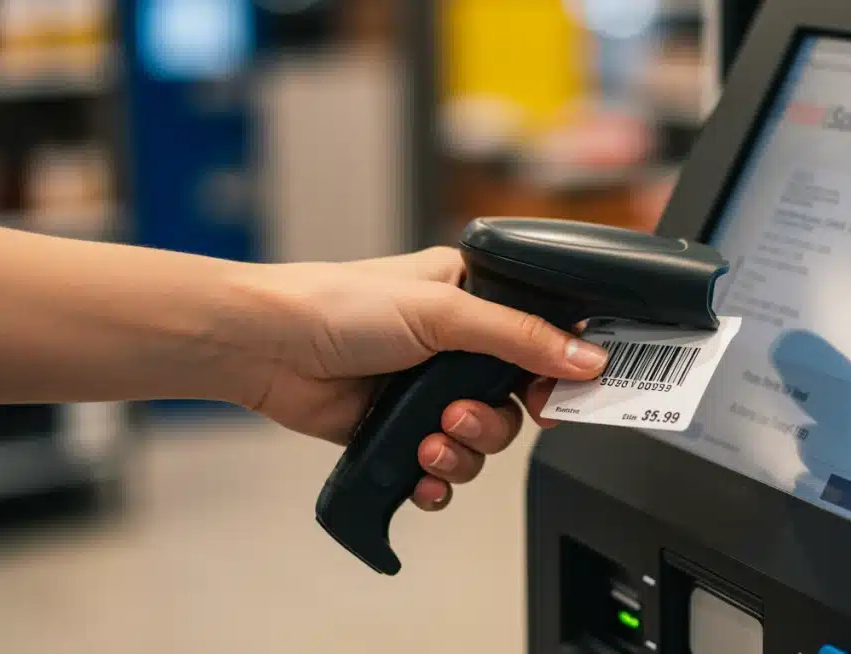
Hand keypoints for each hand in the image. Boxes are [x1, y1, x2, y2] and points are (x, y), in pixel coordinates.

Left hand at [236, 246, 607, 510]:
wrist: (266, 348)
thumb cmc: (338, 304)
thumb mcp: (443, 312)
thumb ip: (519, 337)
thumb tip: (585, 357)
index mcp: (472, 298)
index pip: (539, 337)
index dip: (556, 372)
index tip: (558, 398)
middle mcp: (456, 345)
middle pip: (515, 401)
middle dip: (492, 421)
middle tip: (462, 415)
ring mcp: (428, 391)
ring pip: (481, 440)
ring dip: (463, 453)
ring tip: (428, 442)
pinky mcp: (400, 430)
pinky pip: (442, 469)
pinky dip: (438, 480)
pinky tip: (421, 476)